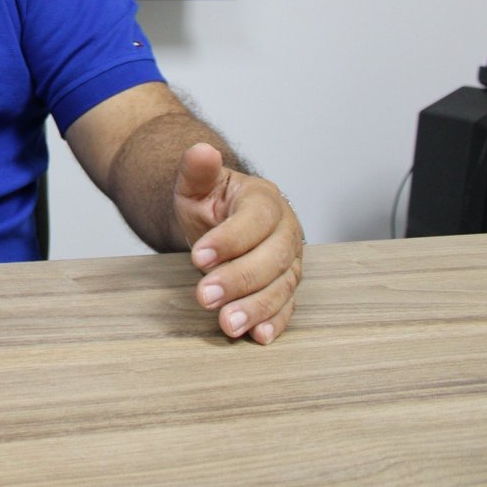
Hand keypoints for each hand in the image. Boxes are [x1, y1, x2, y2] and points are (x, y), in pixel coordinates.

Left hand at [174, 143, 303, 344]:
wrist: (214, 222)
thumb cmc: (208, 203)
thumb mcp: (196, 185)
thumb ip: (197, 170)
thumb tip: (201, 150)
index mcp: (265, 200)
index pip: (255, 220)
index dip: (230, 240)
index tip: (199, 256)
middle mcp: (285, 231)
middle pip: (273, 258)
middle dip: (239, 279)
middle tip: (205, 296)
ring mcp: (290, 262)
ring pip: (281, 287)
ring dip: (254, 308)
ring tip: (226, 324)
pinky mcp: (286, 287)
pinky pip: (287, 307)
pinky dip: (274, 322)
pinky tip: (259, 336)